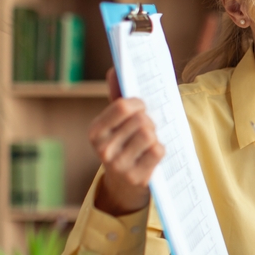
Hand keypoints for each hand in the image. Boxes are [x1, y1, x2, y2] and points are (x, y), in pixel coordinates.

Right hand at [89, 68, 163, 215]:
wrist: (123, 185)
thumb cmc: (123, 144)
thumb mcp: (115, 123)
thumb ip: (116, 96)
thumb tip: (115, 70)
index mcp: (95, 132)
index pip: (123, 106)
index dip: (138, 103)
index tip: (141, 107)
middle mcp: (103, 149)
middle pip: (141, 120)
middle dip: (149, 121)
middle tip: (145, 128)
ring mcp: (119, 165)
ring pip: (150, 135)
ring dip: (155, 135)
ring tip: (148, 141)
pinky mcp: (137, 178)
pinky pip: (158, 150)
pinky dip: (160, 148)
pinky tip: (151, 154)